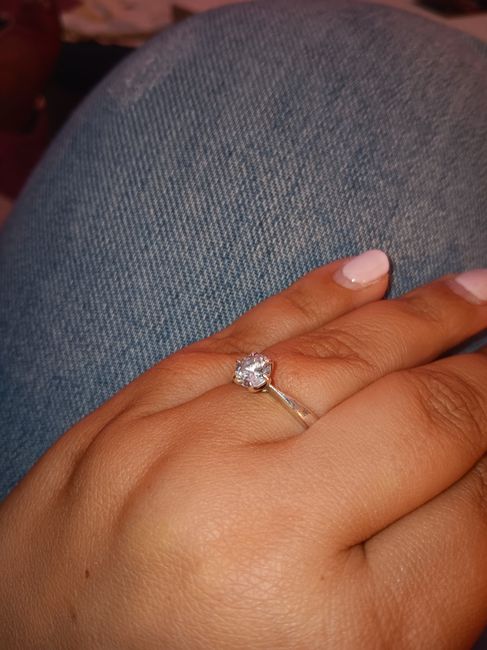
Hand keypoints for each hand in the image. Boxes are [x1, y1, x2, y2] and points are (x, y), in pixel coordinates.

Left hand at [1, 251, 485, 648]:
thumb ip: (426, 588)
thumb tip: (474, 482)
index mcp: (332, 636)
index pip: (475, 517)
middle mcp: (257, 531)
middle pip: (422, 419)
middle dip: (483, 382)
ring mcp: (181, 457)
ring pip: (339, 356)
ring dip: (423, 318)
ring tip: (477, 290)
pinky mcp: (129, 416)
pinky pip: (245, 333)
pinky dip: (317, 296)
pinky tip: (372, 273)